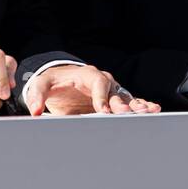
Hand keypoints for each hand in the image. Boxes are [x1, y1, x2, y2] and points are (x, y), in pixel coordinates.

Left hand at [24, 64, 160, 115]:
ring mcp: (112, 91)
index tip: (102, 110)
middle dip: (122, 104)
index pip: (98, 82)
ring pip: (126, 98)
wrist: (62, 83)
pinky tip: (153, 110)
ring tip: (149, 111)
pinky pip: (130, 103)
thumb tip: (34, 110)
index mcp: (88, 74)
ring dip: (137, 105)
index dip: (101, 96)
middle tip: (128, 114)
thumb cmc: (54, 82)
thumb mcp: (42, 84)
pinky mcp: (114, 101)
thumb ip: (37, 95)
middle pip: (115, 92)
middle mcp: (104, 81)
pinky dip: (141, 106)